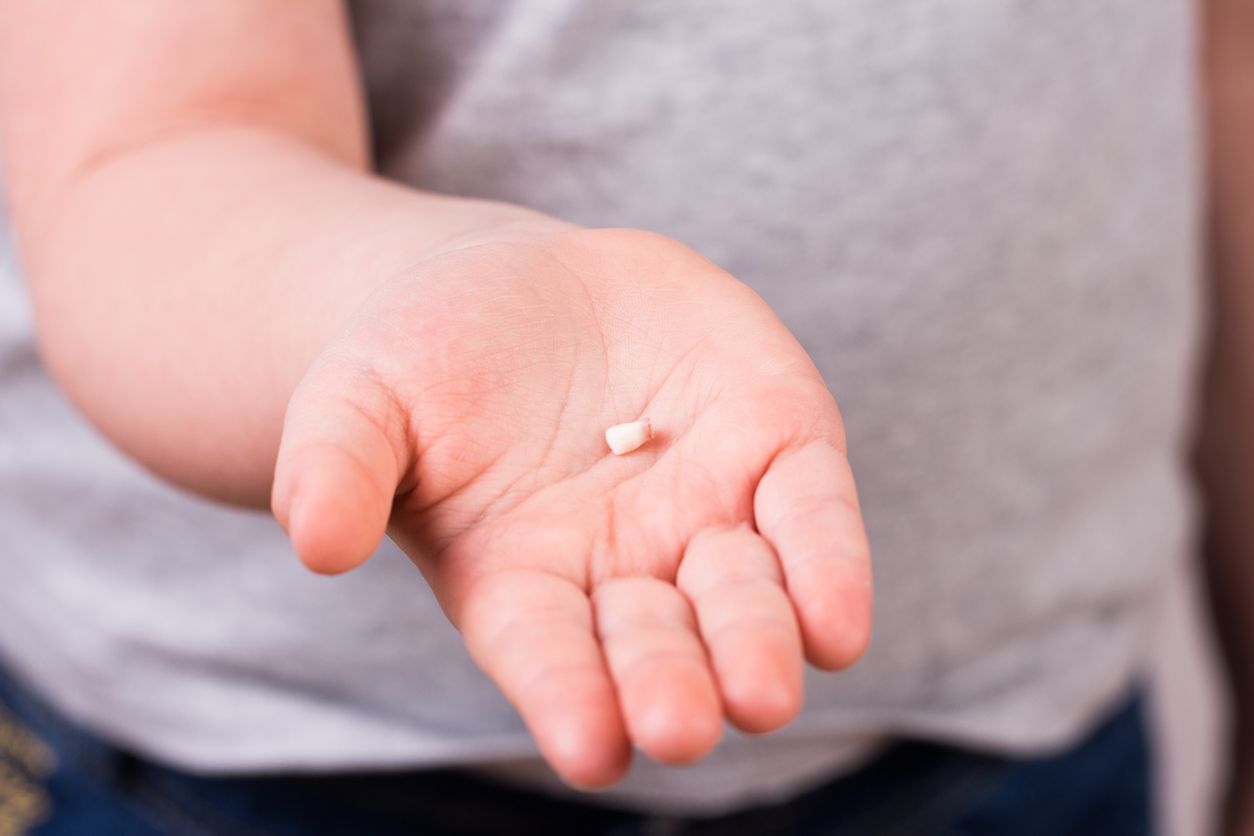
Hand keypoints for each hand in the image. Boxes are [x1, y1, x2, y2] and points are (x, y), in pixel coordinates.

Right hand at [271, 226, 872, 786]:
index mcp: (520, 581)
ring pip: (743, 596)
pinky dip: (827, 564)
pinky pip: (810, 512)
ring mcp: (705, 512)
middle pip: (654, 643)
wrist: (524, 286)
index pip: (546, 656)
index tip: (589, 747)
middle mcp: (623, 570)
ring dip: (756, 642)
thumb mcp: (357, 396)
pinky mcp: (771, 446)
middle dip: (669, 683)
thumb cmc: (425, 358)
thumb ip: (335, 464)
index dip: (566, 699)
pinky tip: (837, 621)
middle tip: (681, 725)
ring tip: (763, 691)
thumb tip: (317, 540)